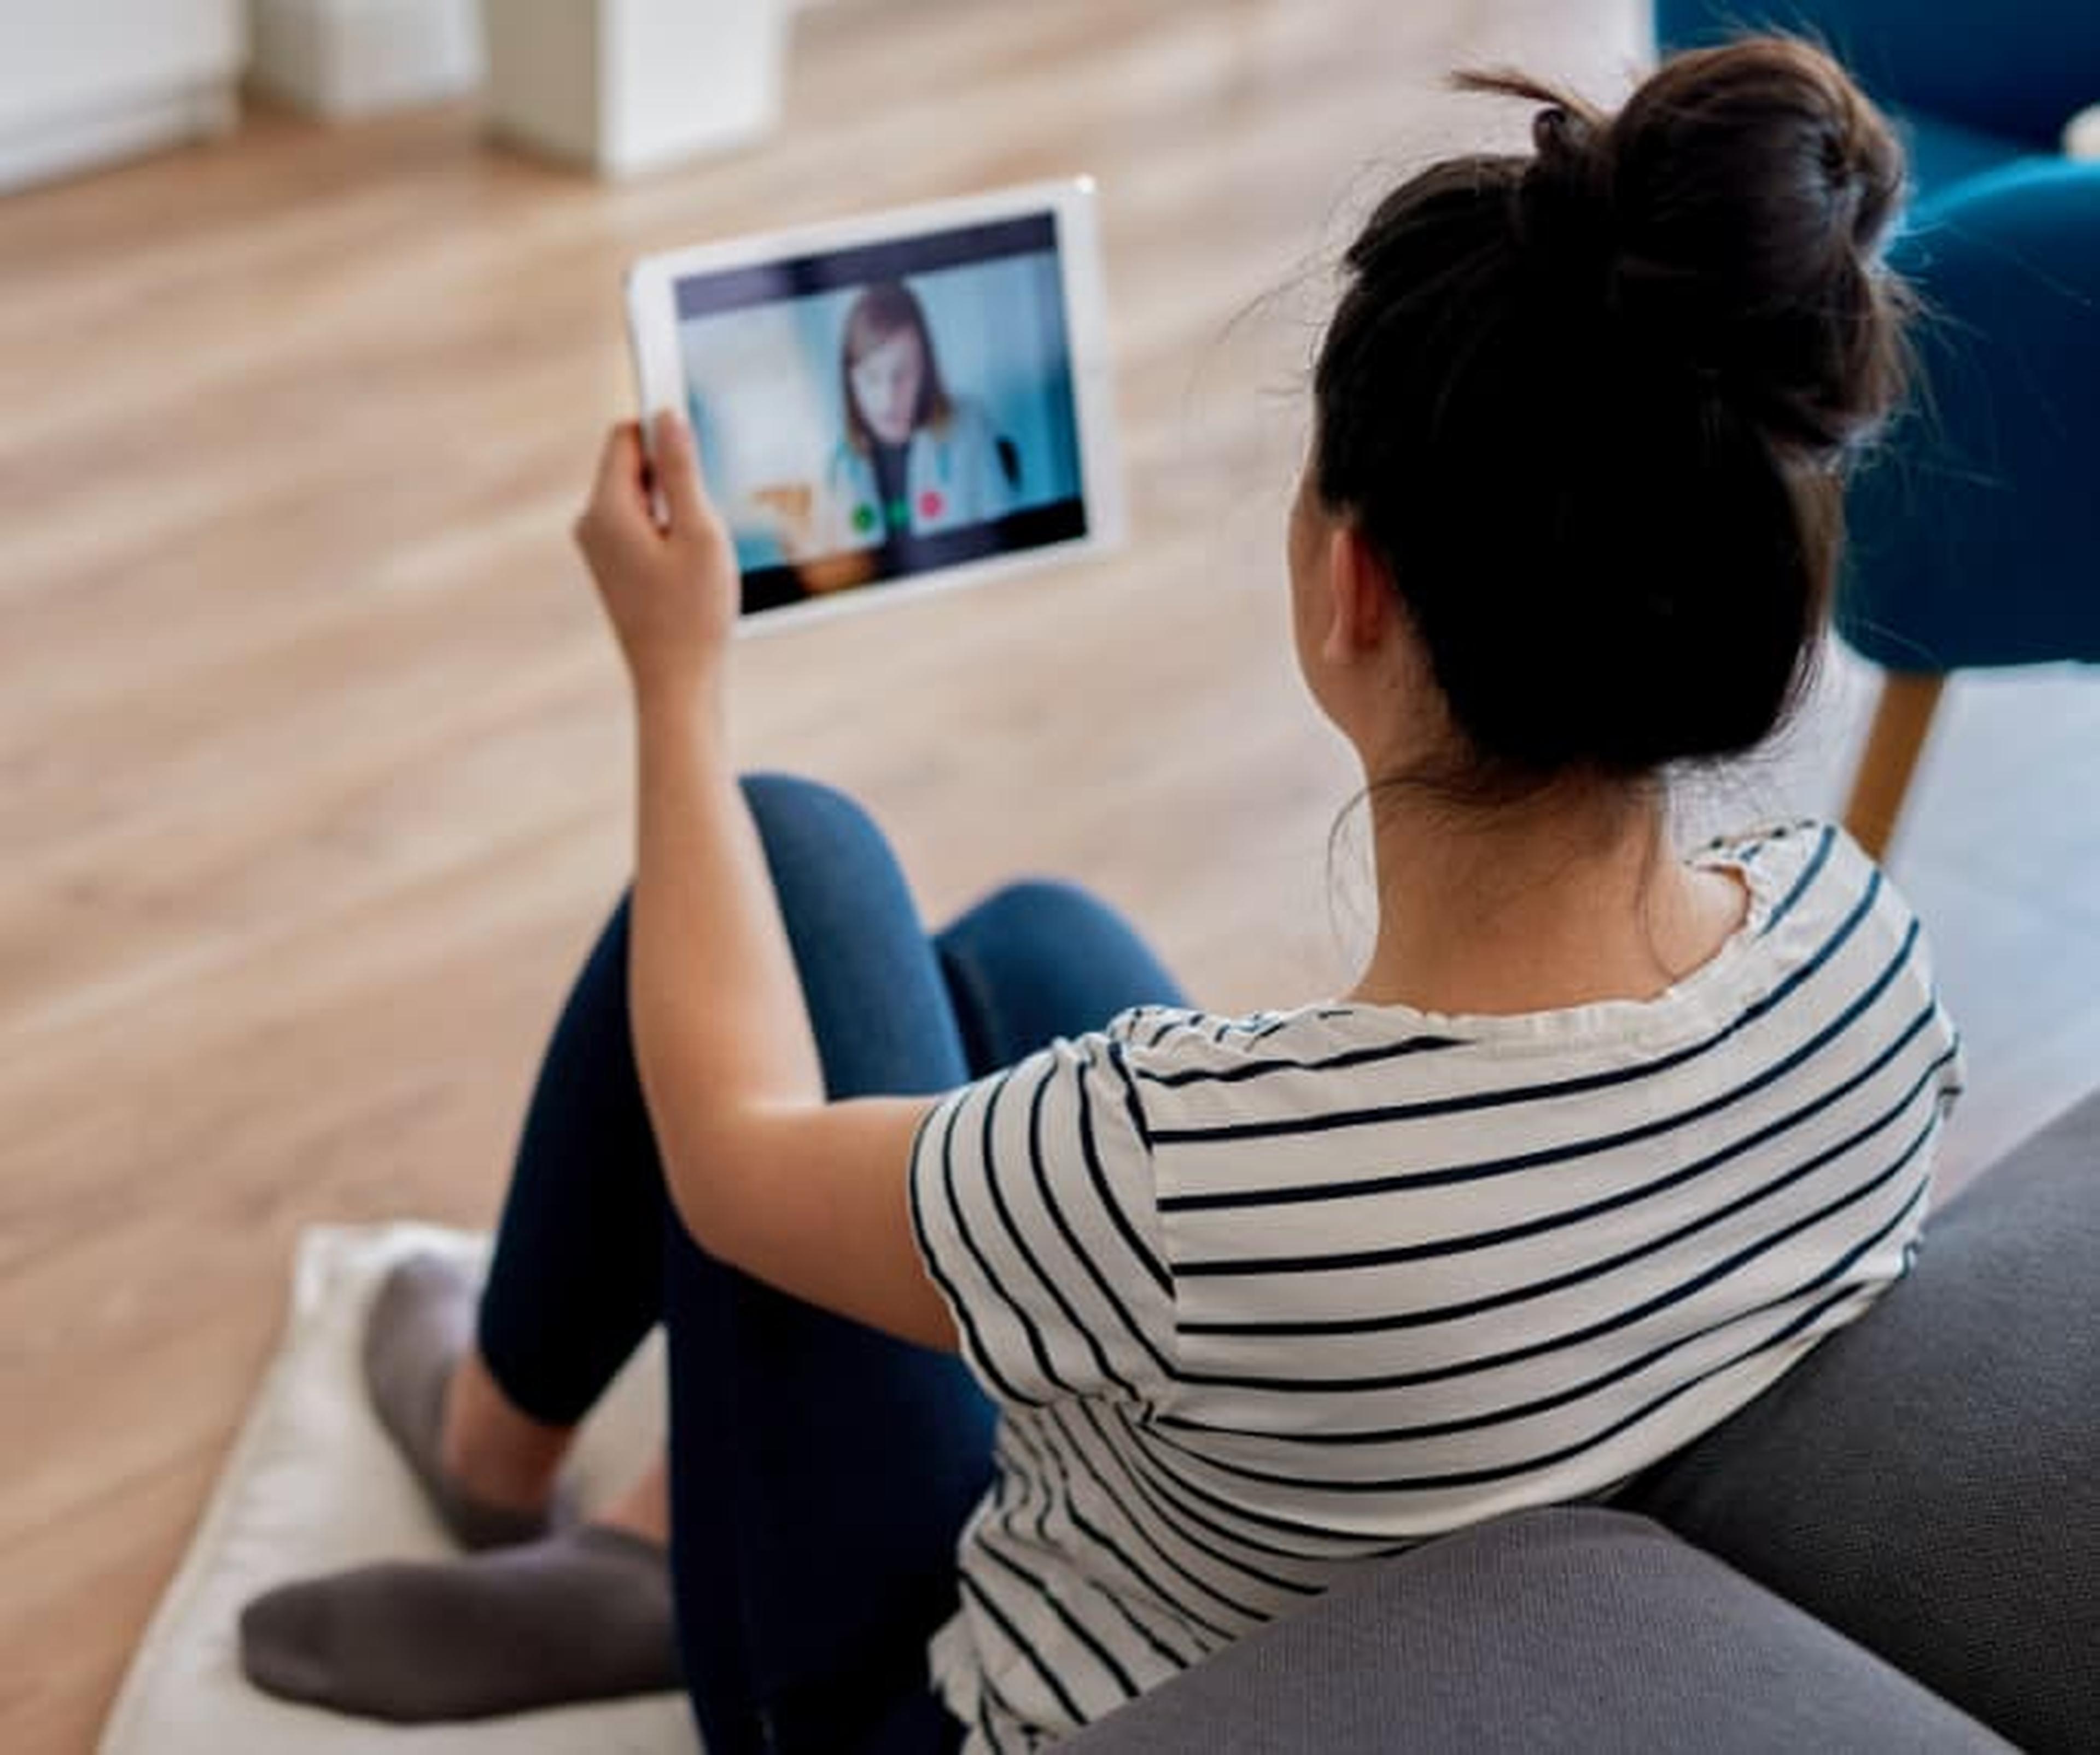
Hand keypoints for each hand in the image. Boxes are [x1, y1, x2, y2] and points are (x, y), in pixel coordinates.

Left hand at [572, 410, 737, 700]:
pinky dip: (669, 531)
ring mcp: (599, 548)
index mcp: (605, 510)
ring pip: (641, 496)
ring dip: (676, 507)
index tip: (696, 434)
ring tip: (698, 550)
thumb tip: (667, 417)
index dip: (662, 429)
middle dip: (673, 475)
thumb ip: (681, 469)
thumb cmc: (693, 614)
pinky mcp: (613, 567)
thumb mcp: (699, 531)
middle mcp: (591, 524)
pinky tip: (689, 567)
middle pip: (631, 464)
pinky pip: (641, 524)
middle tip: (706, 515)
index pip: (625, 435)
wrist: (677, 683)